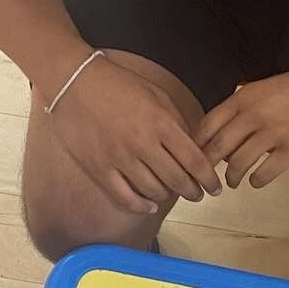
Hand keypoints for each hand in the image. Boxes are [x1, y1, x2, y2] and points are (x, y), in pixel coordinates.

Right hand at [51, 55, 221, 213]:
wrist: (74, 81)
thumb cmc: (117, 84)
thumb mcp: (156, 95)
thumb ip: (176, 123)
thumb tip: (193, 149)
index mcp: (161, 122)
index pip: (194, 160)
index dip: (208, 178)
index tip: (214, 187)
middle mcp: (143, 143)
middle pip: (177, 179)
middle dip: (192, 191)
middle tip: (197, 194)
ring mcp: (119, 158)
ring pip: (153, 191)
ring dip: (168, 196)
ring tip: (171, 193)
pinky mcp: (99, 169)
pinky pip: (124, 197)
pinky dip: (140, 206)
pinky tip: (149, 205)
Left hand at [198, 49, 288, 189]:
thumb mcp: (265, 87)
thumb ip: (244, 106)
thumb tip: (227, 133)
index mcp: (243, 99)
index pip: (206, 127)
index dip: (196, 147)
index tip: (195, 158)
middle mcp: (253, 115)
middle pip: (217, 149)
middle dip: (207, 168)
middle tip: (206, 179)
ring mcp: (273, 134)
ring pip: (237, 165)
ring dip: (231, 177)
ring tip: (232, 182)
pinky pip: (264, 173)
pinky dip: (256, 181)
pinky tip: (257, 180)